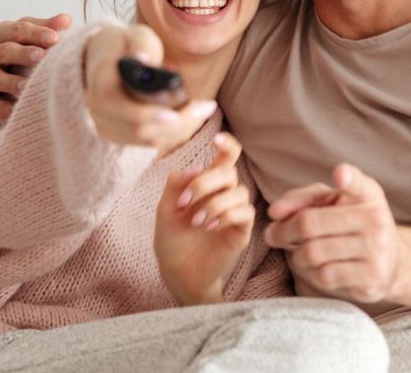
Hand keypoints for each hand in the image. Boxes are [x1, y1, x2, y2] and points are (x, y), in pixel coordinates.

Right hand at [0, 14, 72, 117]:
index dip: (36, 33)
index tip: (54, 38)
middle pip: (4, 51)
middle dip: (22, 53)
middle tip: (40, 56)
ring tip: (25, 85)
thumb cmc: (4, 51)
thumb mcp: (18, 36)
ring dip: (10, 82)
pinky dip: (0, 107)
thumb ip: (41, 27)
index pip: (16, 30)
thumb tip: (66, 19)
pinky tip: (13, 111)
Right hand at [82, 24, 216, 155]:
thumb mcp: (135, 36)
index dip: (145, 112)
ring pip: (148, 139)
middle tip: (207, 107)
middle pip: (138, 128)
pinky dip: (175, 132)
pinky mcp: (120, 135)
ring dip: (181, 128)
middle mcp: (98, 110)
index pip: (117, 105)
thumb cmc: (127, 45)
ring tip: (204, 109)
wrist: (109, 59)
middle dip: (177, 121)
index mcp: (99, 84)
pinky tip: (192, 116)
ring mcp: (107, 125)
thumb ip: (141, 45)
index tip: (175, 111)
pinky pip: (151, 142)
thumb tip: (145, 61)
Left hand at [154, 132, 254, 304]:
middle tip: (183, 202)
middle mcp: (225, 194)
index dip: (227, 144)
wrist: (177, 272)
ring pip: (238, 192)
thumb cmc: (172, 239)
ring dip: (214, 203)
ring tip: (196, 222)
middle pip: (229, 172)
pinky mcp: (241, 231)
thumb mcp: (165, 209)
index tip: (216, 139)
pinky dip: (226, 215)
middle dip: (206, 182)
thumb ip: (175, 185)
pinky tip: (209, 227)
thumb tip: (195, 167)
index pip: (226, 157)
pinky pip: (244, 213)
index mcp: (209, 184)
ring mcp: (235, 212)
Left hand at [264, 163, 406, 303]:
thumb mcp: (331, 203)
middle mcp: (376, 218)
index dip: (348, 178)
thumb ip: (301, 199)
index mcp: (367, 193)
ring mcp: (377, 248)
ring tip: (299, 254)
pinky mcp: (372, 276)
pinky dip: (312, 274)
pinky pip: (325, 275)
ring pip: (313, 252)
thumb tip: (275, 212)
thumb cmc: (350, 226)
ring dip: (297, 256)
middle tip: (272, 235)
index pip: (358, 182)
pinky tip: (317, 269)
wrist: (391, 262)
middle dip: (283, 231)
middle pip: (309, 223)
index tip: (339, 175)